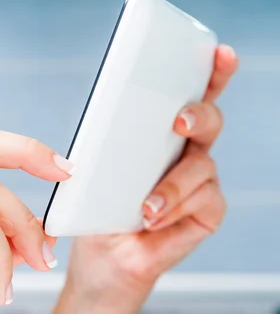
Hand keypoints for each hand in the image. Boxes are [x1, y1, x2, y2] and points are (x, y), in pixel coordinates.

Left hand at [68, 45, 239, 296]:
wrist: (103, 260)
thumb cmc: (98, 215)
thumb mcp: (94, 177)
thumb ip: (104, 152)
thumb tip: (99, 130)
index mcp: (160, 137)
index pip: (191, 97)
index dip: (211, 73)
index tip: (219, 53)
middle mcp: (185, 154)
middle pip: (208, 121)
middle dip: (199, 114)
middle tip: (178, 120)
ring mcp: (199, 183)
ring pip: (203, 165)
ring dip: (173, 184)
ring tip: (146, 207)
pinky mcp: (206, 213)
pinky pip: (205, 200)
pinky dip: (177, 207)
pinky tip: (153, 219)